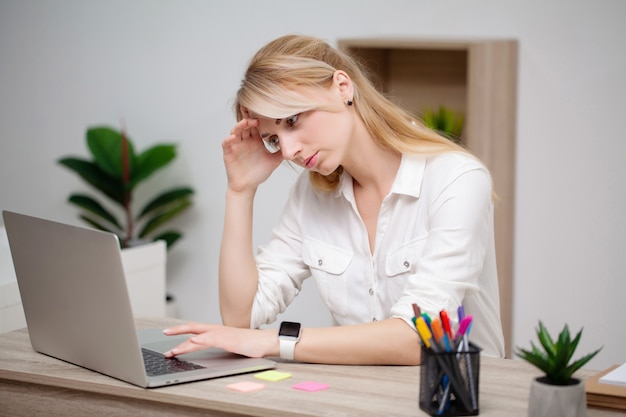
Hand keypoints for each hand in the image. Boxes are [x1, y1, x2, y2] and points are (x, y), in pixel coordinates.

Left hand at [162, 322, 276, 358]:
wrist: (265, 341)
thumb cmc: (251, 343)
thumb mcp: (231, 344)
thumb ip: (220, 344)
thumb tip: (212, 347)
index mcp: (218, 331)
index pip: (196, 329)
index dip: (182, 330)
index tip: (170, 332)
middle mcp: (217, 330)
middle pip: (193, 328)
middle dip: (177, 331)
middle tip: (164, 333)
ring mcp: (221, 334)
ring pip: (198, 337)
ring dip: (183, 344)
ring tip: (172, 350)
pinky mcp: (227, 340)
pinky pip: (210, 340)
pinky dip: (199, 341)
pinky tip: (191, 342)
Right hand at [222, 118, 282, 192]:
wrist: (248, 186)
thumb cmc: (258, 173)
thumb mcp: (273, 161)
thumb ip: (281, 152)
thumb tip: (294, 145)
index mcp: (255, 140)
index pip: (256, 125)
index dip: (258, 118)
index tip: (264, 112)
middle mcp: (245, 140)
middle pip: (245, 125)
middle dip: (249, 119)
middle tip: (256, 115)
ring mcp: (236, 146)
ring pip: (235, 131)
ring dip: (239, 126)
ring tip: (246, 122)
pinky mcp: (229, 153)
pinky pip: (226, 143)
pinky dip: (228, 139)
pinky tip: (233, 137)